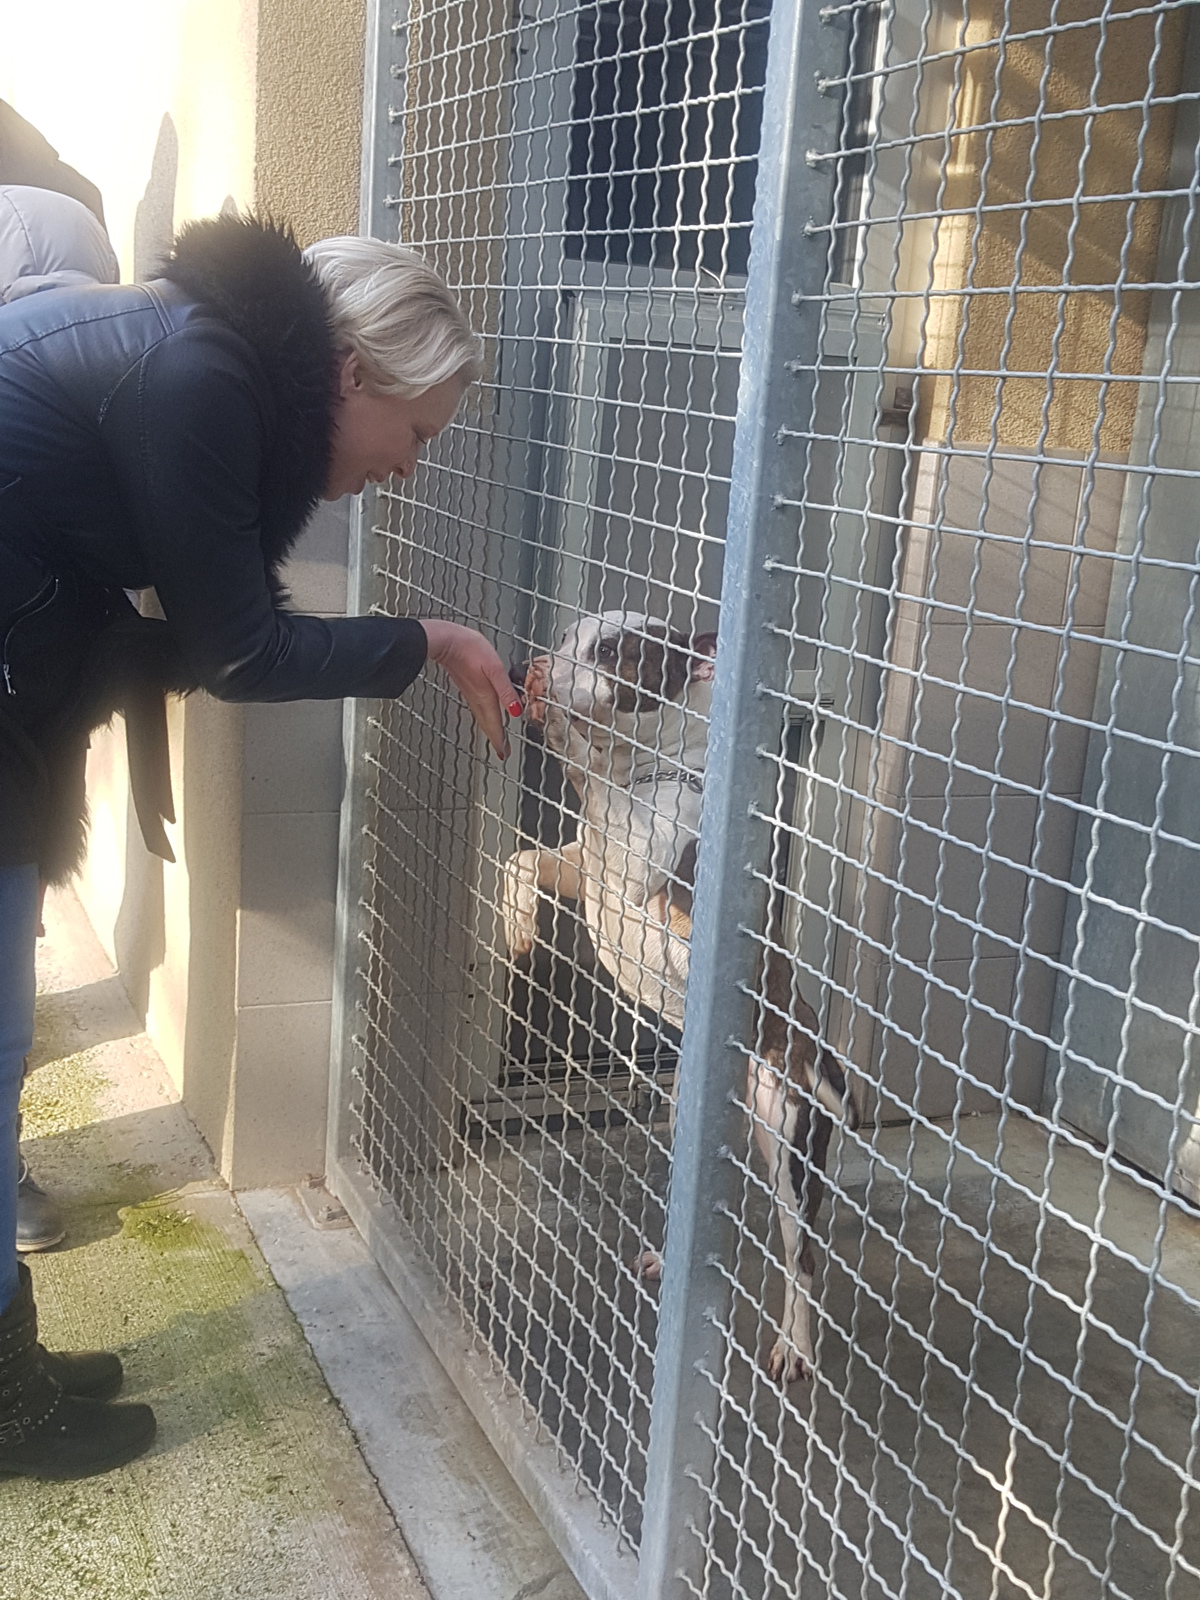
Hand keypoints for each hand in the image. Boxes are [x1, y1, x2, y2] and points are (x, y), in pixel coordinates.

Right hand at [418, 619, 521, 759]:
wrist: (446, 641)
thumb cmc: (469, 649)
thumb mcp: (494, 668)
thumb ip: (506, 691)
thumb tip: (516, 711)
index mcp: (485, 696)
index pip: (495, 724)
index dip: (500, 740)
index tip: (504, 753)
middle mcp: (477, 698)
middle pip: (487, 724)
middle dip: (495, 739)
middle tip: (501, 751)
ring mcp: (470, 693)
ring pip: (481, 718)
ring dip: (489, 729)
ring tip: (495, 738)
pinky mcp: (466, 686)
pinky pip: (477, 708)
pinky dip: (483, 717)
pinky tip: (484, 714)